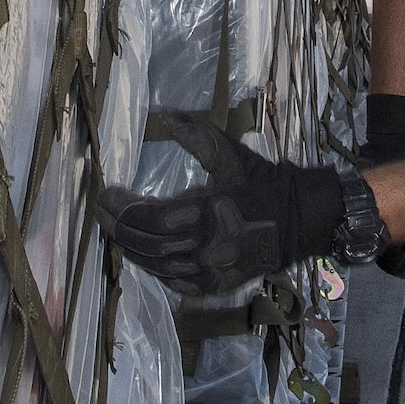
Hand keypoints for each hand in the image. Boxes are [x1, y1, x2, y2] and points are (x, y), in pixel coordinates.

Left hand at [96, 114, 344, 295]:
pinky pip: (175, 283)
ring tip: (115, 230)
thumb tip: (166, 116)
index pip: (149, 218)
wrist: (302, 219)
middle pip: (147, 244)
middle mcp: (208, 249)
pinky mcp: (217, 287)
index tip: (105, 194)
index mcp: (209, 213)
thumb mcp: (230, 155)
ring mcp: (212, 273)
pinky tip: (141, 254)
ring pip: (157, 267)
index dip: (121, 209)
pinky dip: (154, 269)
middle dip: (118, 228)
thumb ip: (195, 137)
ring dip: (131, 248)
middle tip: (101, 211)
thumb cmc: (264, 183)